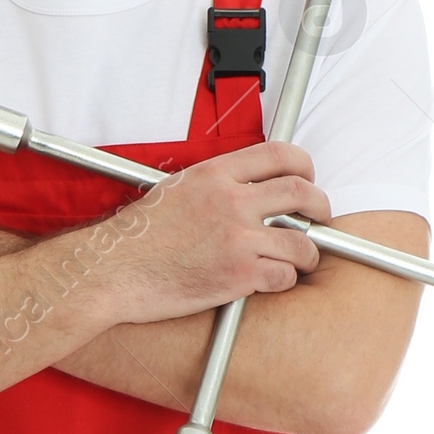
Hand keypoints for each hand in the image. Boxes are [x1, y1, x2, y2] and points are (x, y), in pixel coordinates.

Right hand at [100, 142, 334, 324]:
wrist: (114, 271)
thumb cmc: (138, 239)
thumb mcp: (176, 192)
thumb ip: (215, 185)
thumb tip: (246, 188)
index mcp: (214, 175)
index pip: (279, 154)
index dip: (304, 166)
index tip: (307, 179)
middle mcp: (230, 201)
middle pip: (301, 192)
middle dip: (320, 206)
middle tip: (319, 217)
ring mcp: (237, 238)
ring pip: (301, 241)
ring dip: (308, 253)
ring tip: (301, 259)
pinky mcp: (238, 274)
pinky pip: (284, 275)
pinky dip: (286, 279)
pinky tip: (273, 280)